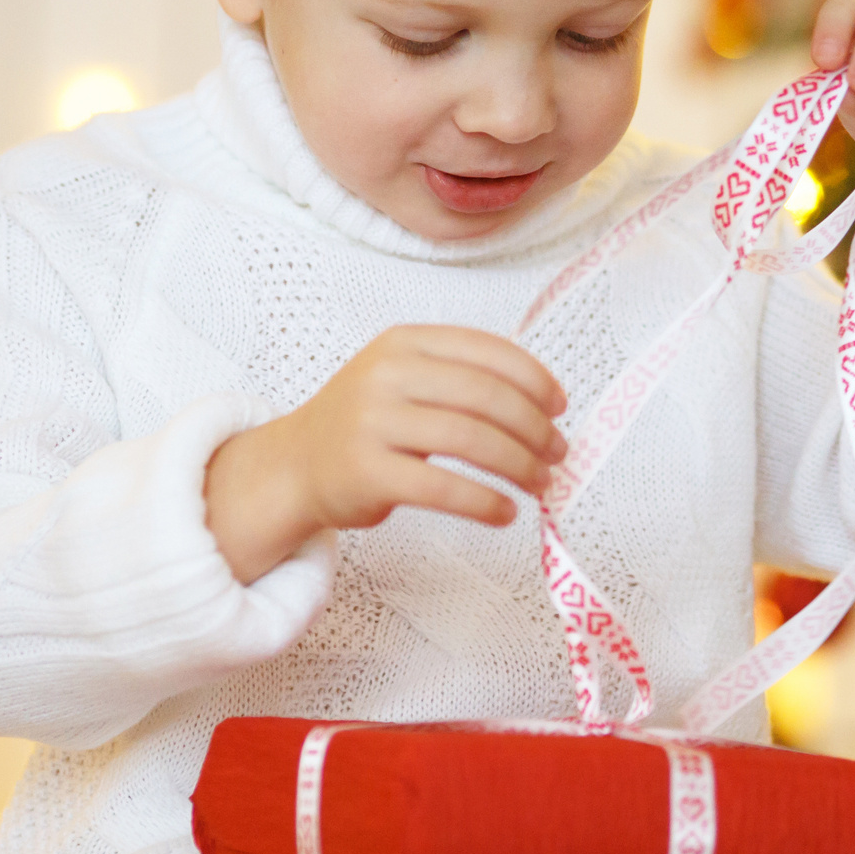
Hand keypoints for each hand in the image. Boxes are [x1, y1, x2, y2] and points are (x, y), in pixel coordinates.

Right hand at [203, 326, 567, 582]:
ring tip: (541, 484)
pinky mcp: (368, 474)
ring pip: (471, 439)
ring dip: (520, 465)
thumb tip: (544, 404)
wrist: (295, 466)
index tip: (560, 407)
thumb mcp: (403, 377)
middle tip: (558, 454)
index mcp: (403, 341)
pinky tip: (505, 512)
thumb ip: (460, 377)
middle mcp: (386, 374)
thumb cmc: (366, 424)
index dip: (534, 378)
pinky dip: (486, 502)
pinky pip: (444, 488)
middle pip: (485, 396)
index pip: (485, 350)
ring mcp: (373, 423)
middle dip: (534, 427)